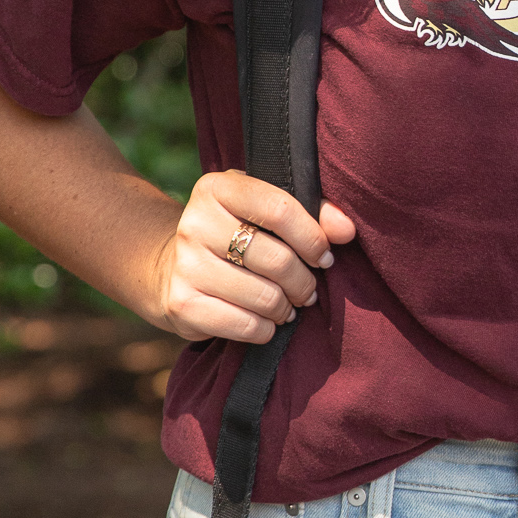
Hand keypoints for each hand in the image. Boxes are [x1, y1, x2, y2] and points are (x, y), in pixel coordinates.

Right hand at [147, 171, 356, 344]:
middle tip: (309, 289)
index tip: (325, 255)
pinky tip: (266, 320)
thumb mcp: (263, 209)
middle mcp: (195, 223)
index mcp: (217, 188)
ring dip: (286, 307)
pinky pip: (245, 325)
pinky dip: (266, 328)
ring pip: (264, 296)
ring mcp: (185, 265)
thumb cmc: (236, 233)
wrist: (171, 268)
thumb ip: (310, 211)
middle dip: (304, 280)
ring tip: (288, 305)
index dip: (313, 237)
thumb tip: (346, 230)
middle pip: (277, 258)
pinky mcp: (181, 304)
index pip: (280, 209)